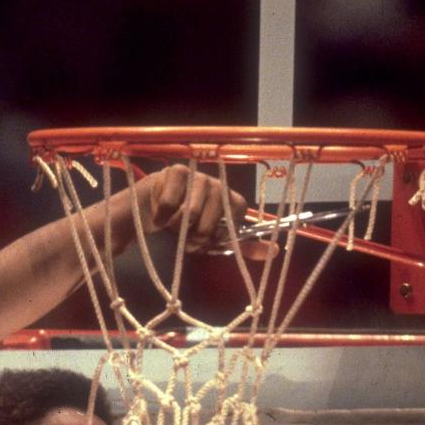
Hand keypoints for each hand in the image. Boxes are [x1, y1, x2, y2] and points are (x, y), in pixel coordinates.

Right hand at [138, 166, 269, 258]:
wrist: (149, 212)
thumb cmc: (184, 227)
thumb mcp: (213, 241)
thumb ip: (243, 247)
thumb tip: (275, 252)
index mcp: (229, 198)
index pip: (239, 211)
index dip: (220, 232)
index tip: (209, 237)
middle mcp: (216, 184)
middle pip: (211, 219)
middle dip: (195, 237)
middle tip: (186, 235)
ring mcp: (196, 176)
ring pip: (190, 212)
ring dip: (177, 229)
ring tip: (173, 225)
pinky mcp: (175, 172)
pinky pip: (169, 204)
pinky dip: (161, 217)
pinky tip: (160, 215)